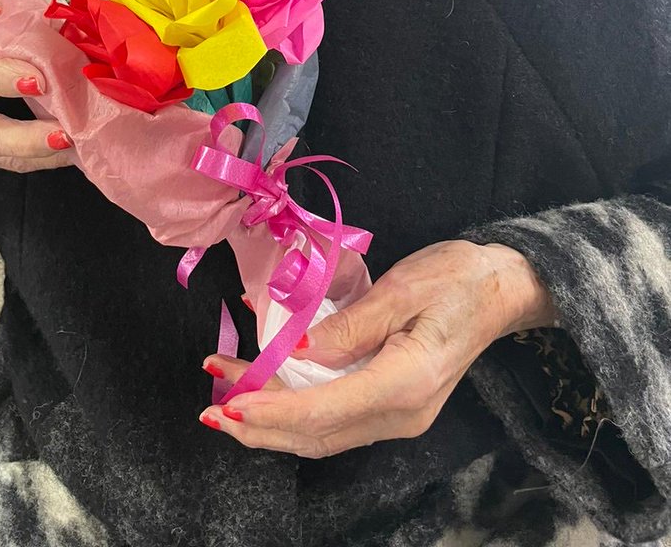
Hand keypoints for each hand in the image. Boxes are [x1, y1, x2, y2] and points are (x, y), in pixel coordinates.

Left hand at [198, 239, 557, 456]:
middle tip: (211, 405)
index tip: (230, 402)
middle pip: (317, 434)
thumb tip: (298, 348)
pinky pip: (334, 415)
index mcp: (405, 383)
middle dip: (260, 425)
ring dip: (272, 421)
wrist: (501, 288)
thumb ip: (350, 324)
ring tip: (225, 400)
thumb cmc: (456, 278)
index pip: (324, 411)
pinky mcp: (392, 403)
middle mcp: (400, 412)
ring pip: (322, 432)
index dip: (272, 411)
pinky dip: (294, 406)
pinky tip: (266, 385)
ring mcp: (398, 414)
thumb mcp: (402, 288)